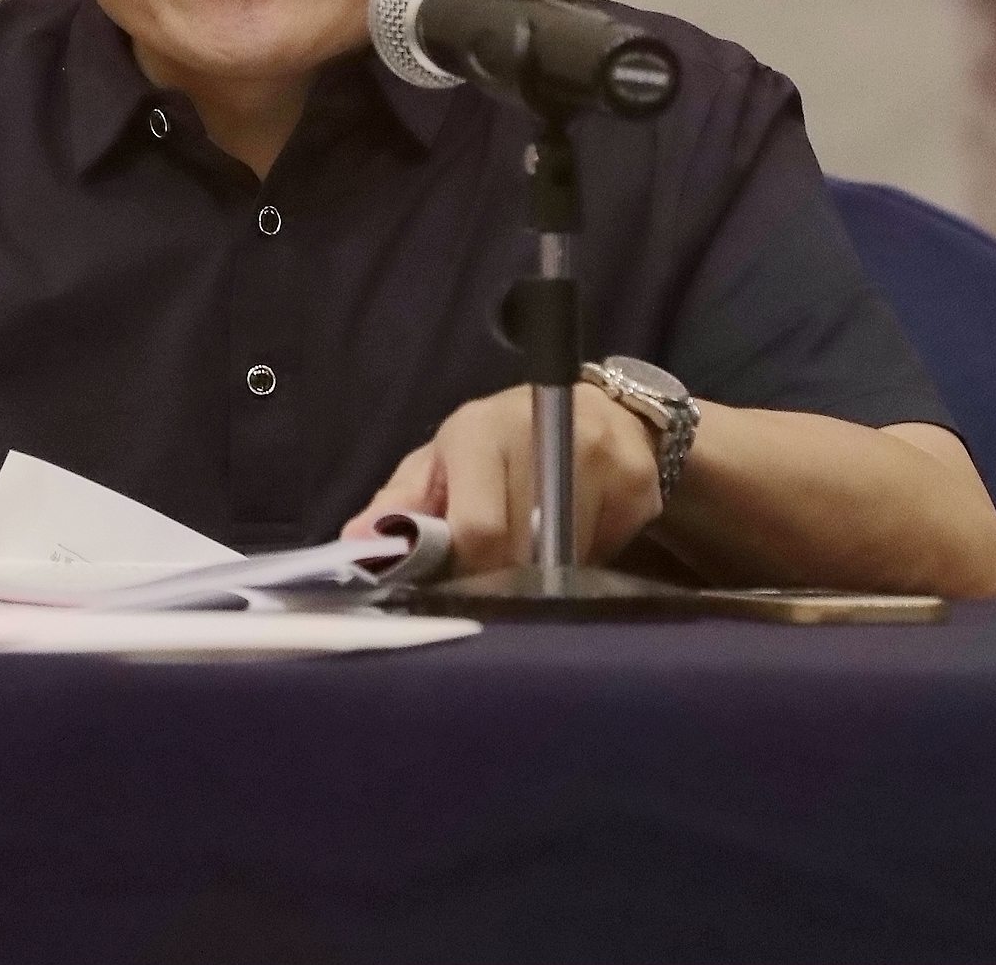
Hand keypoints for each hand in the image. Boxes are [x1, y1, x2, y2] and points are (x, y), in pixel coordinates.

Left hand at [344, 384, 667, 574]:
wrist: (595, 413)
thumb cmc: (497, 447)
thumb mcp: (442, 463)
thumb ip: (400, 504)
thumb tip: (355, 543)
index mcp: (479, 430)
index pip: (478, 529)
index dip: (471, 570)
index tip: (466, 581)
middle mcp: (544, 432)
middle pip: (524, 550)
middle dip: (508, 575)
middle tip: (501, 574)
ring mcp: (601, 455)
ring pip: (570, 557)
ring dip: (551, 569)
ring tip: (540, 544)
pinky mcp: (640, 481)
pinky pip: (610, 549)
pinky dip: (593, 556)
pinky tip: (582, 530)